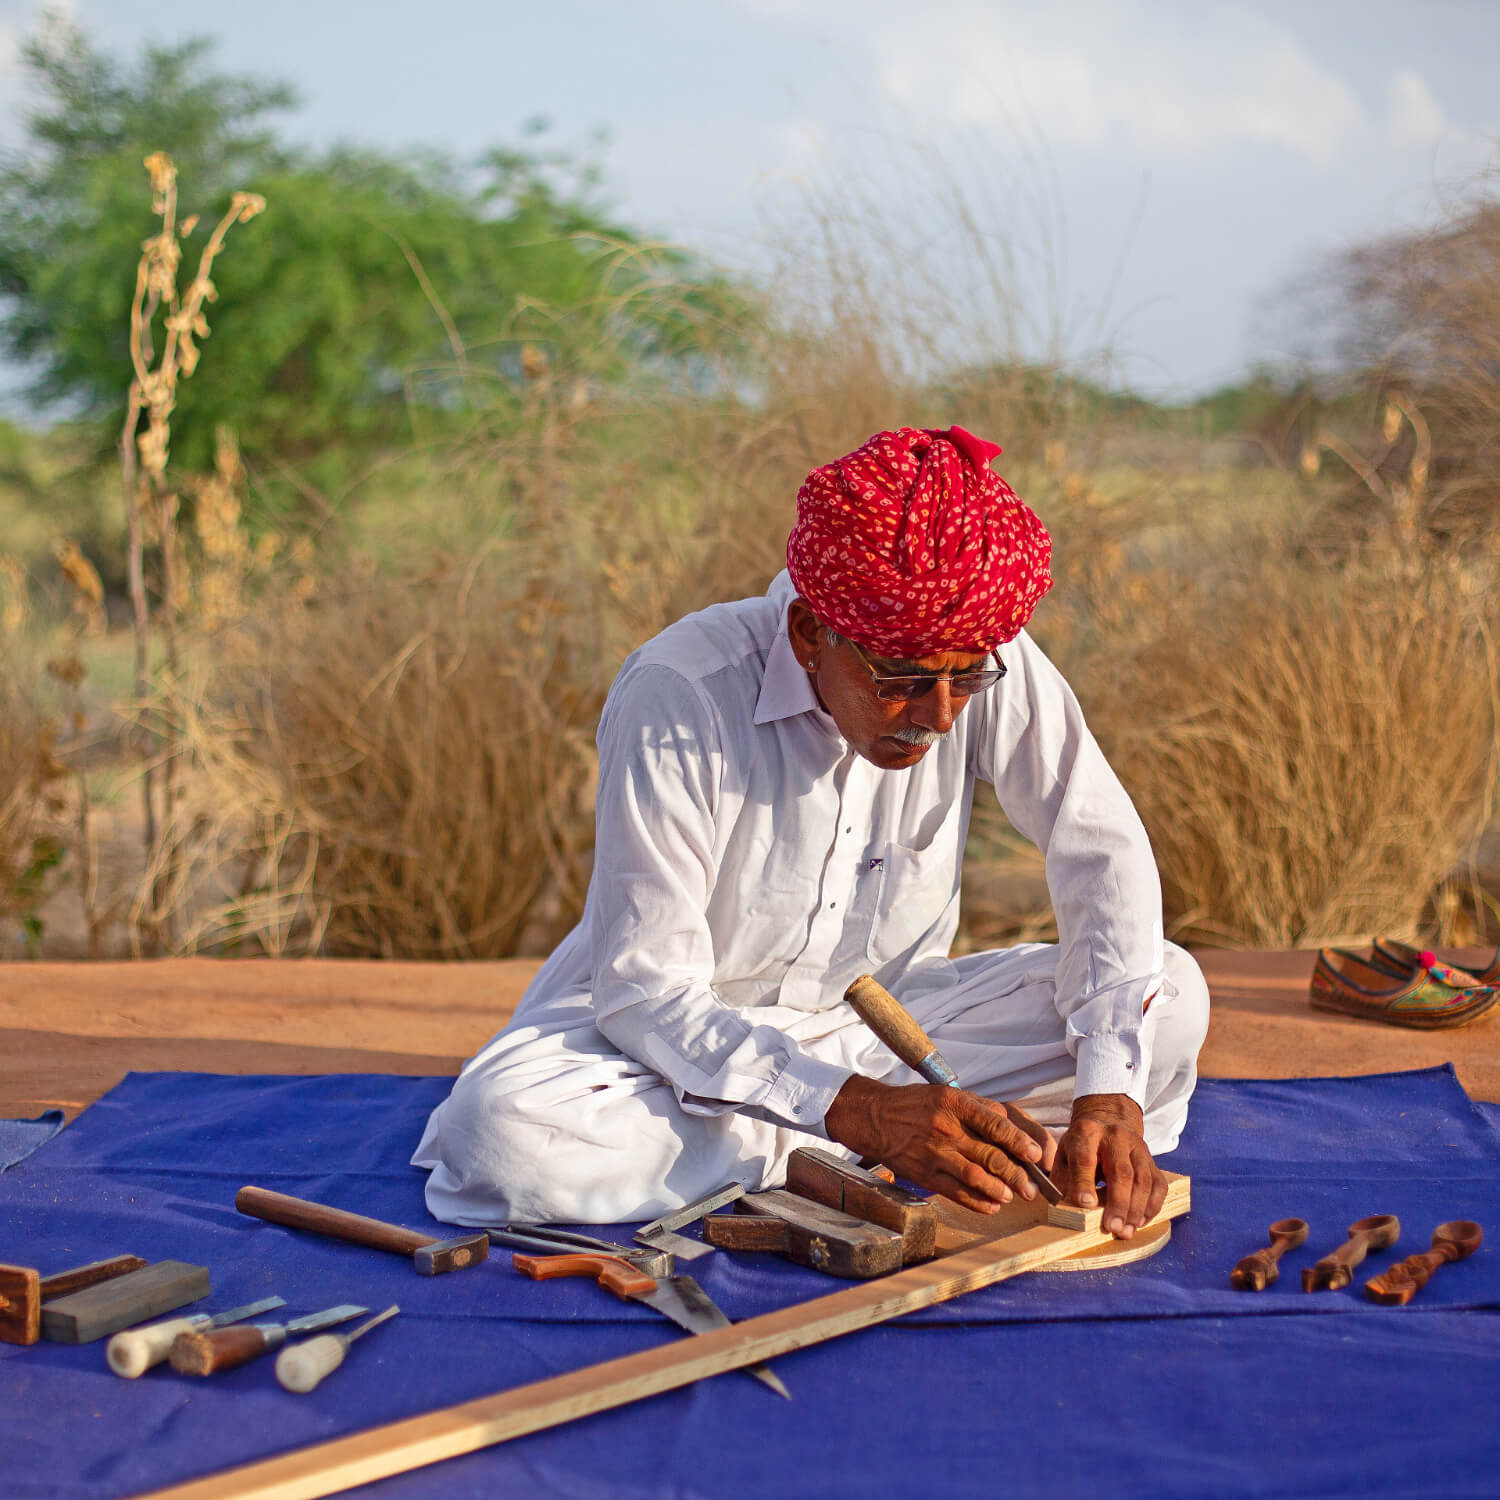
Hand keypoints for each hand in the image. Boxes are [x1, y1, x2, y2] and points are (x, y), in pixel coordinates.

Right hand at [823, 1074, 1047, 1213]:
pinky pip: (957, 1193)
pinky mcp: (926, 1174)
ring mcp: (935, 1154)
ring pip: (976, 1177)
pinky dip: (978, 1203)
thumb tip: (1010, 1126)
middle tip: (1032, 1188)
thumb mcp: (947, 1094)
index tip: (1036, 1155)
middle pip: (990, 1155)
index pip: (995, 1125)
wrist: (875, 1118)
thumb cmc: (916, 1105)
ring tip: (1012, 1196)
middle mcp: (946, 1129)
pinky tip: (991, 1206)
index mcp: (955, 1104)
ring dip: (999, 1190)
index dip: (1019, 1142)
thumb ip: (979, 1108)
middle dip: (1017, 1175)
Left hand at [1053, 1093, 1165, 1238]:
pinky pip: (1158, 1185)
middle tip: (1113, 1228)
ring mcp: (1137, 1146)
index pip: (1085, 1158)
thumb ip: (1063, 1177)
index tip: (1085, 1204)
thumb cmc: (1082, 1145)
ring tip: (1126, 1231)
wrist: (1108, 1120)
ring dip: (1136, 1210)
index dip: (1084, 1182)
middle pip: (1121, 1171)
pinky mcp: (1152, 1159)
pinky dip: (1152, 1206)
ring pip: (1143, 1180)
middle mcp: (1115, 1136)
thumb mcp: (1064, 1153)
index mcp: (1087, 1132)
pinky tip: (1140, 1221)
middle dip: (1118, 1203)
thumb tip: (1063, 1206)